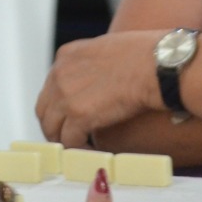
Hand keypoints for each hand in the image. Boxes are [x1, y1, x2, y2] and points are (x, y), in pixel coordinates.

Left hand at [35, 30, 166, 146]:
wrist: (156, 64)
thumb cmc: (145, 55)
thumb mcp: (107, 49)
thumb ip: (93, 64)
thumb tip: (99, 80)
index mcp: (66, 56)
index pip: (51, 87)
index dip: (59, 105)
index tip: (68, 117)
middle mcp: (60, 74)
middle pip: (44, 109)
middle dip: (54, 126)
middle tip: (68, 137)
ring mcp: (66, 95)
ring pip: (52, 128)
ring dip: (64, 141)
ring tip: (80, 148)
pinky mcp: (79, 115)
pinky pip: (69, 141)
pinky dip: (78, 150)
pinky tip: (90, 153)